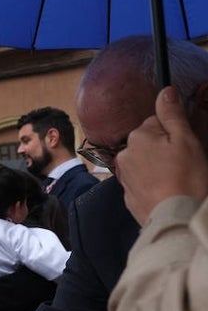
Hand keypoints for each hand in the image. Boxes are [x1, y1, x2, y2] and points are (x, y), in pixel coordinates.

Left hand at [116, 86, 207, 224]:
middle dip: (164, 150)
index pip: (156, 124)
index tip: (187, 147)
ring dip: (158, 168)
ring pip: (144, 164)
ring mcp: (124, 178)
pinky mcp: (128, 198)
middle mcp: (124, 155)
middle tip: (185, 166)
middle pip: (148, 144)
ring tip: (178, 181)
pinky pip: (143, 184)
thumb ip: (172, 115)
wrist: (177, 219)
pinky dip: (153, 186)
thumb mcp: (186, 140)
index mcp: (137, 137)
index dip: (175, 133)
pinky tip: (168, 193)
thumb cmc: (186, 177)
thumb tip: (165, 90)